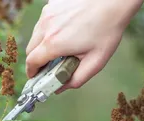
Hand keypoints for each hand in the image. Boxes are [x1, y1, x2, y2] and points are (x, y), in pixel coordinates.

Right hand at [26, 0, 143, 92]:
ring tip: (60, 46)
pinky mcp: (51, 4)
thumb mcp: (96, 61)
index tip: (35, 76)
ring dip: (42, 44)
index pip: (31, 62)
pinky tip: (65, 29)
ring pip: (36, 34)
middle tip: (48, 65)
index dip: (32, 72)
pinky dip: (49, 29)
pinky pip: (43, 21)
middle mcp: (46, 27)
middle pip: (30, 49)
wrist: (114, 0)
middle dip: (36, 60)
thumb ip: (76, 79)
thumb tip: (61, 88)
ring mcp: (47, 13)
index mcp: (54, 43)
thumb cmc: (107, 27)